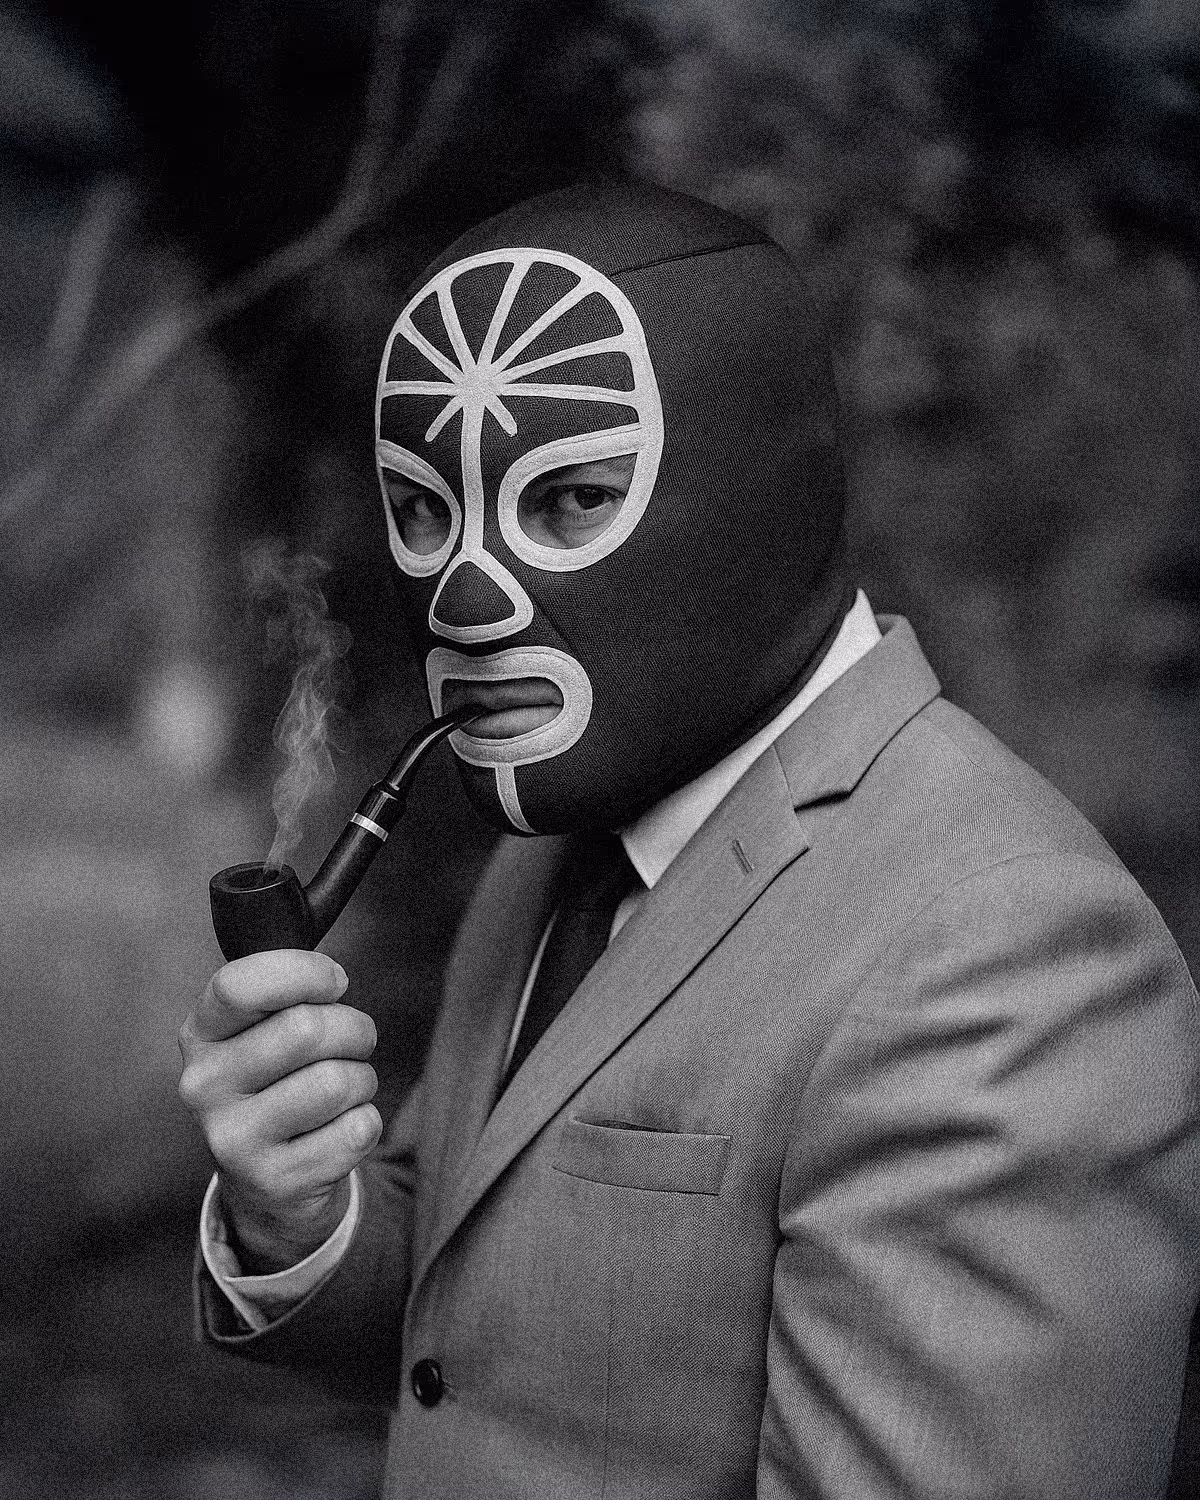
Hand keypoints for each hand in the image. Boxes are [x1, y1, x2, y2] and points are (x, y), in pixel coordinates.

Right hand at [178, 950, 381, 1272]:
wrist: (265, 1178)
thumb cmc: (277, 1081)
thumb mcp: (260, 1030)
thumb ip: (284, 995)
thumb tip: (332, 980)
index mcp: (199, 1035)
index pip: (240, 985)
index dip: (305, 973)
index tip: (335, 983)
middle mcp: (204, 1087)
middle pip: (307, 1029)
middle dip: (353, 1029)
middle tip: (354, 1043)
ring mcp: (233, 1140)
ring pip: (337, 1082)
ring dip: (361, 1080)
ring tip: (343, 1090)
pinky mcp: (274, 1180)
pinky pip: (356, 1130)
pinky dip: (365, 1123)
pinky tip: (337, 1131)